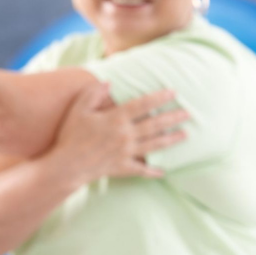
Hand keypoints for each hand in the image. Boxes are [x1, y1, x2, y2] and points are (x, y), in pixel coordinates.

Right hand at [49, 83, 187, 182]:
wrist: (66, 165)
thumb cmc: (71, 135)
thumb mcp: (79, 108)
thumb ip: (94, 93)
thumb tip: (109, 83)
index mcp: (116, 119)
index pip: (143, 105)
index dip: (159, 98)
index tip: (173, 92)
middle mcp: (125, 135)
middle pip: (154, 124)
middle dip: (173, 118)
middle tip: (189, 113)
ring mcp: (126, 153)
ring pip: (154, 145)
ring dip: (171, 139)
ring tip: (186, 134)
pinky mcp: (123, 168)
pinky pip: (142, 170)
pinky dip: (153, 171)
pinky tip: (164, 171)